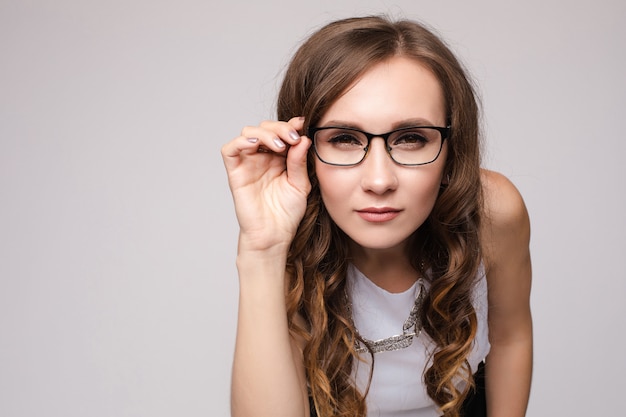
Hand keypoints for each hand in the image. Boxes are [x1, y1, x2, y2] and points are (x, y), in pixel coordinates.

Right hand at [221, 117, 311, 252]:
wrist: (274, 234)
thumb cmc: (287, 213)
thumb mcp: (300, 184)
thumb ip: (299, 161)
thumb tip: (302, 138)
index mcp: (279, 157)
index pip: (281, 132)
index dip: (290, 125)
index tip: (303, 125)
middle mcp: (262, 158)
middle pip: (265, 127)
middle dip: (280, 128)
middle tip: (293, 138)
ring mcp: (248, 164)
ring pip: (248, 133)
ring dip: (265, 133)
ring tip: (280, 146)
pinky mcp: (235, 173)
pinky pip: (230, 150)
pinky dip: (241, 141)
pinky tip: (257, 145)